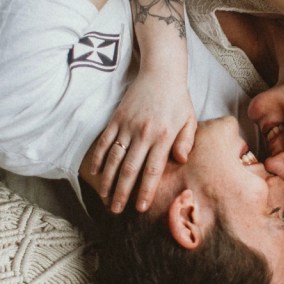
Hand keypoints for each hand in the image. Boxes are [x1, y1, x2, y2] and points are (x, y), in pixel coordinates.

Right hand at [87, 73, 195, 213]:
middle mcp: (143, 133)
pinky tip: (94, 173)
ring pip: (113, 158)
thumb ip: (186, 142)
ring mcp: (127, 126)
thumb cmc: (178, 100)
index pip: (152, 170)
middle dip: (122, 192)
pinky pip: (104, 142)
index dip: (145, 191)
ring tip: (104, 198)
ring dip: (107, 180)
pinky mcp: (116, 118)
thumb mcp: (190, 120)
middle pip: (129, 169)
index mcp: (163, 137)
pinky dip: (97, 158)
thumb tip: (181, 161)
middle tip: (116, 210)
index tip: (140, 208)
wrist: (161, 73)